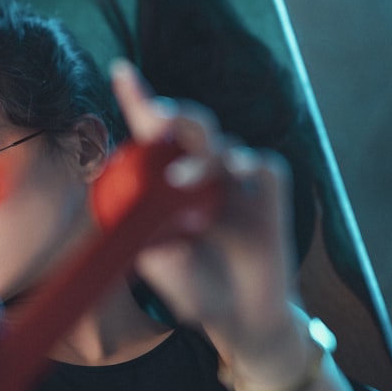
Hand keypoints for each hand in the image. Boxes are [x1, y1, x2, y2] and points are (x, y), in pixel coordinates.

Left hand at [109, 59, 299, 359]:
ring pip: (220, 144)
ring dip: (200, 156)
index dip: (139, 99)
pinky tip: (236, 171)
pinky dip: (246, 164)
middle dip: (171, 113)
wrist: (245, 320)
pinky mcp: (270, 190)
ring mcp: (236, 179)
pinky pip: (261, 164)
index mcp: (169, 184)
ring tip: (180, 180)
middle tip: (153, 117)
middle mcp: (202, 173)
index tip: (121, 70)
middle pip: (188, 126)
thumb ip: (158, 252)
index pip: (151, 135)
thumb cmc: (198, 294)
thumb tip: (154, 237)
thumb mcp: (167, 274)